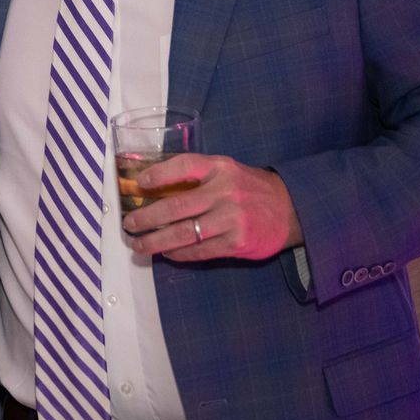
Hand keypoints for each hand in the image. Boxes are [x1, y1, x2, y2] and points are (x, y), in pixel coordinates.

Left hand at [121, 153, 302, 261]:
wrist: (291, 210)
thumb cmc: (249, 189)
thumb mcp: (226, 171)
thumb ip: (197, 176)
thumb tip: (153, 187)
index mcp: (220, 168)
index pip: (184, 165)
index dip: (159, 173)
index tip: (139, 183)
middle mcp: (225, 192)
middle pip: (176, 206)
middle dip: (147, 217)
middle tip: (129, 224)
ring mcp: (232, 219)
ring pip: (184, 233)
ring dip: (156, 241)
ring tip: (139, 245)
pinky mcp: (237, 242)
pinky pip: (200, 251)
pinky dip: (179, 254)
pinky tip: (167, 253)